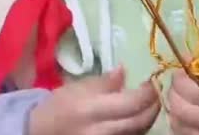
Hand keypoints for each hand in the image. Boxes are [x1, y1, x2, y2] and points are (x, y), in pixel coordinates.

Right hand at [29, 66, 160, 134]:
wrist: (42, 133)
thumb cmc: (61, 106)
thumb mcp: (79, 87)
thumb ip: (105, 81)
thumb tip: (124, 70)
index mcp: (92, 110)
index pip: (133, 103)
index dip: (148, 92)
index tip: (152, 81)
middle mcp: (101, 131)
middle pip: (140, 121)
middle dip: (154, 106)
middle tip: (156, 93)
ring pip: (139, 132)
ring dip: (148, 117)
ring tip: (149, 104)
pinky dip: (138, 128)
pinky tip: (137, 117)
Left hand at [168, 65, 198, 134]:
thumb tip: (183, 61)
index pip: (192, 89)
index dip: (178, 78)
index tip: (180, 71)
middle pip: (182, 109)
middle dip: (173, 94)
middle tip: (178, 85)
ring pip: (180, 126)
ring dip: (176, 110)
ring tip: (184, 99)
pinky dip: (183, 125)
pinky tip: (190, 115)